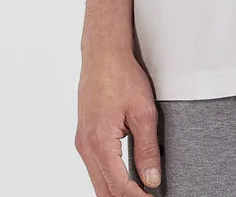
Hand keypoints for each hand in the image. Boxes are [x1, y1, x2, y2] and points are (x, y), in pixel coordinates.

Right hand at [75, 50, 162, 194]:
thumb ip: (147, 149)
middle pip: (104, 191)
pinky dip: (110, 179)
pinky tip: (127, 179)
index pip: (119, 187)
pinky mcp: (85, 137)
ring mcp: (82, 143)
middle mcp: (85, 147)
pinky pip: (95, 168)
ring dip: (117, 191)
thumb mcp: (143, 112)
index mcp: (99, 143)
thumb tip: (152, 180)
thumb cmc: (122, 76)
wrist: (103, 54)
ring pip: (98, 182)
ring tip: (141, 192)